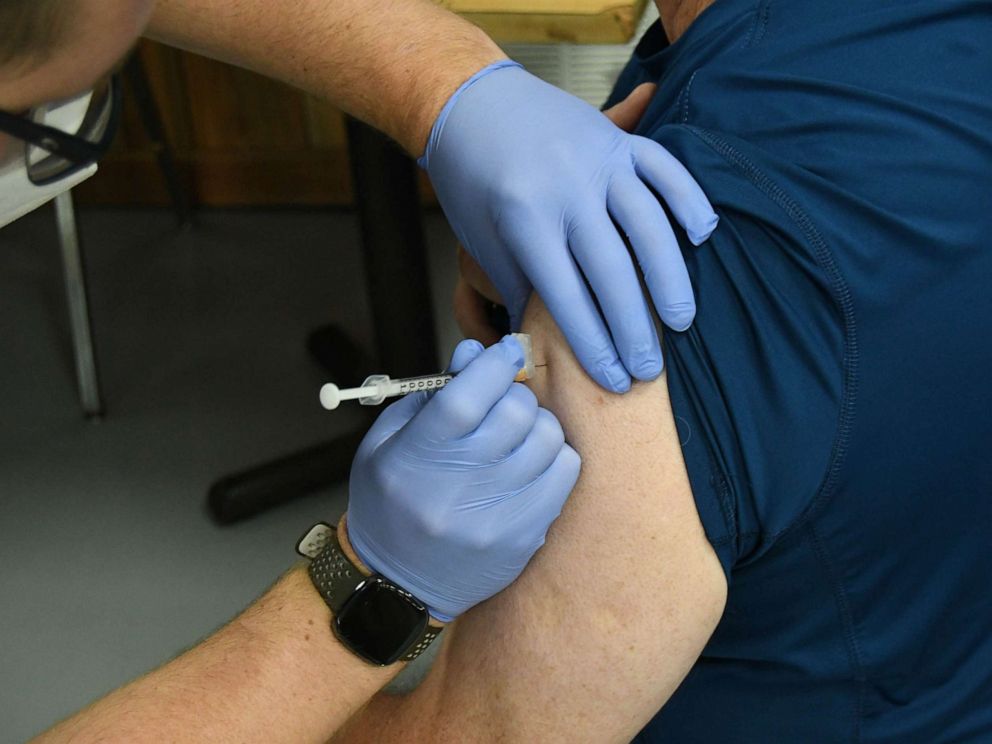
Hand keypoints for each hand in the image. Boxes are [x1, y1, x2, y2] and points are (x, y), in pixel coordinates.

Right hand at [346, 336, 580, 620]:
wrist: (397, 585)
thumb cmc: (389, 503)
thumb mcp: (387, 443)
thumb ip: (430, 395)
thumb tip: (474, 353)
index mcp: (417, 458)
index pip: (467, 396)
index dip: (493, 364)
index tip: (505, 351)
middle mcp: (458, 487)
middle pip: (513, 412)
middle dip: (513, 393)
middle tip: (502, 401)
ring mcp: (496, 515)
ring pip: (547, 437)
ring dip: (536, 423)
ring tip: (517, 433)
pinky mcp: (525, 535)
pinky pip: (565, 472)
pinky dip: (554, 454)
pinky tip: (533, 460)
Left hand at [421, 62, 717, 392]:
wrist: (471, 102)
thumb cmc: (473, 181)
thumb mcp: (484, 240)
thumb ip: (520, 289)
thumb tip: (542, 348)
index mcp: (526, 218)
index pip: (569, 297)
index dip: (595, 346)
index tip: (615, 381)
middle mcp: (567, 188)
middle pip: (613, 271)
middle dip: (634, 328)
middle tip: (650, 368)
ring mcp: (598, 159)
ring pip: (648, 225)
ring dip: (670, 278)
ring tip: (680, 321)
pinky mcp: (618, 138)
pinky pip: (665, 169)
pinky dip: (689, 200)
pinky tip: (703, 235)